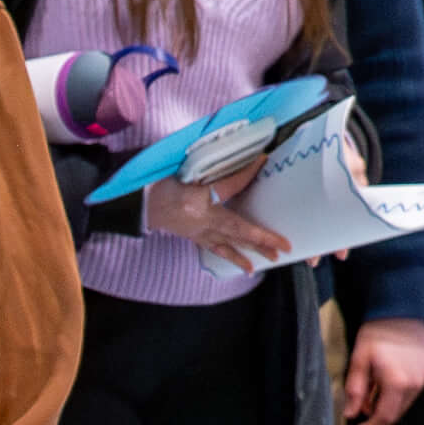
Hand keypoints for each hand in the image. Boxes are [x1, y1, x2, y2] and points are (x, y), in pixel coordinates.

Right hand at [141, 162, 286, 275]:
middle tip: (283, 246)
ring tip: (272, 259)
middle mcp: (200, 220)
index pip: (227, 186)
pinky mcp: (196, 237)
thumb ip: (212, 168)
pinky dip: (233, 257)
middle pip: (236, 229)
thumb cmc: (160, 184)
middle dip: (261, 238)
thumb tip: (242, 158)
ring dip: (252, 251)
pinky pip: (218, 249)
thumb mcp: (184, 171)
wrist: (140, 204)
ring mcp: (198, 232)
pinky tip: (247, 266)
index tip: (263, 161)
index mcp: (194, 200)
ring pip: (230, 244)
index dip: (245, 174)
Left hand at [340, 317, 423, 424]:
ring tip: (372, 387)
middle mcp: (414, 384)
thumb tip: (351, 412)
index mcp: (397, 383)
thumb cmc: (380, 331)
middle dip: (377, 415)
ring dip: (387, 403)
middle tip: (361, 405)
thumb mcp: (360, 360)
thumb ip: (355, 389)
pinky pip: (411, 392)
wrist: (402, 310)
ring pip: (404, 404)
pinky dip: (397, 393)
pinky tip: (386, 380)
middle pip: (395, 414)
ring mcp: (423, 378)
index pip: (384, 417)